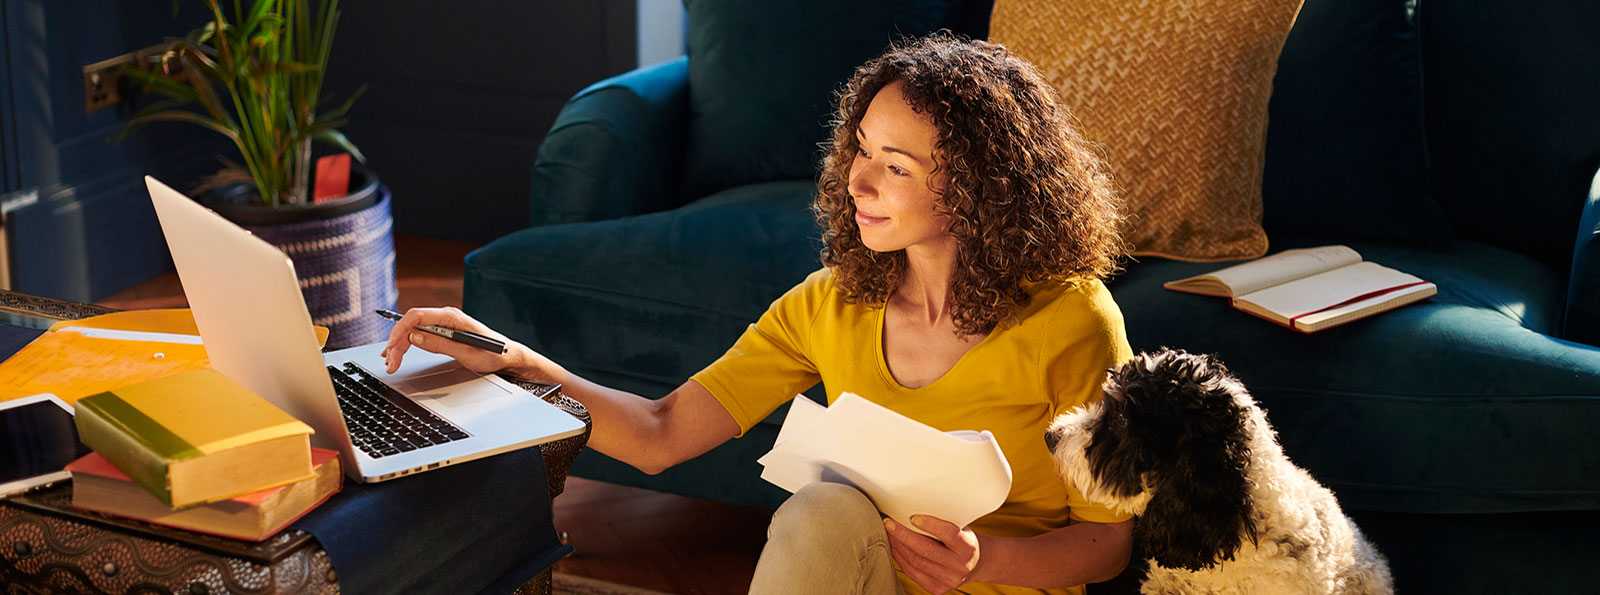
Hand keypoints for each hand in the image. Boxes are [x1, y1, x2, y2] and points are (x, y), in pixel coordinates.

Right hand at [381, 306, 529, 375]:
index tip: (391, 346)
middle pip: (411, 324)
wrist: (507, 355)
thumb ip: (440, 344)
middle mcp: (445, 316)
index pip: (417, 316)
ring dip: (399, 345)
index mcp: (452, 317)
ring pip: (412, 330)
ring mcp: (443, 324)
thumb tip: (415, 337)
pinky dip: (406, 344)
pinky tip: (397, 353)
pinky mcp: (442, 331)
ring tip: (390, 362)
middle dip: (397, 343)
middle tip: (390, 363)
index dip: (400, 330)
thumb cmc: (492, 354)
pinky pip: (419, 335)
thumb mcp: (466, 353)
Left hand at [884, 515, 982, 594]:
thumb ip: (943, 522)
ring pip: (916, 561)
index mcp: (968, 547)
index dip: (929, 525)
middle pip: (926, 549)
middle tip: (888, 522)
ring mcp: (949, 580)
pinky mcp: (937, 589)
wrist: (974, 565)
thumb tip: (911, 508)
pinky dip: (900, 558)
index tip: (912, 517)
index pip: (948, 533)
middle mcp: (960, 566)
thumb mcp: (960, 528)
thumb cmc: (961, 540)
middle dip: (903, 535)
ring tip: (888, 533)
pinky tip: (894, 547)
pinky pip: (912, 572)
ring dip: (898, 546)